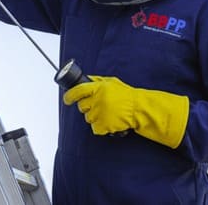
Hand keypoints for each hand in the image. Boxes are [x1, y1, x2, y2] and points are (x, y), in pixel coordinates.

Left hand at [63, 75, 189, 147]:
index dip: (70, 96)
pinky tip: (109, 122)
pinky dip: (101, 127)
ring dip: (95, 117)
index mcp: (98, 88)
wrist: (139, 109)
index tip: (67, 99)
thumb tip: (86, 79)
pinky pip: (95, 128)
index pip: (78, 91)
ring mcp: (100, 113)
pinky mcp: (104, 125)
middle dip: (87, 107)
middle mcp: (97, 100)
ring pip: (88, 118)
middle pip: (82, 106)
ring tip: (107, 114)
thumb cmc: (127, 96)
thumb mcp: (112, 83)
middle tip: (97, 106)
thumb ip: (97, 81)